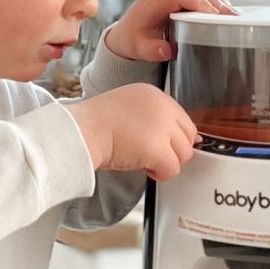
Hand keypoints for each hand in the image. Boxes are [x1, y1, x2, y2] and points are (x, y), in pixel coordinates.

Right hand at [69, 84, 196, 180]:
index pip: (182, 119)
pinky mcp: (158, 149)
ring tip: (144, 160)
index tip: (162, 145)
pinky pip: (172, 169)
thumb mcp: (128, 107)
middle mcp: (162, 107)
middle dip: (173, 150)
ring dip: (166, 162)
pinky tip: (144, 167)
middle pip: (188, 136)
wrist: (81, 132)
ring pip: (184, 154)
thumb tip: (183, 136)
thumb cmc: (95, 124)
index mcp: (154, 94)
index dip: (174, 137)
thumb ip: (152, 116)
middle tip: (152, 155)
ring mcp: (162, 127)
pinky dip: (160, 174)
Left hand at [98, 0, 234, 65]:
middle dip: (216, 3)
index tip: (216, 14)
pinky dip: (214, 3)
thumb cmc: (133, 39)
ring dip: (218, 2)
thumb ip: (151, 50)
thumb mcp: (138, 48)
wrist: (126, 33)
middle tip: (235, 17)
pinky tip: (227, 14)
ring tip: (236, 16)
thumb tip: (166, 51)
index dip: (199, 2)